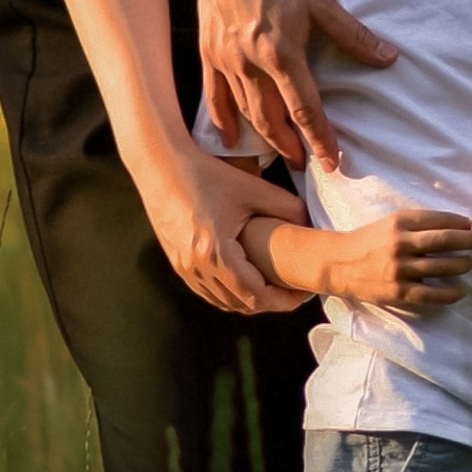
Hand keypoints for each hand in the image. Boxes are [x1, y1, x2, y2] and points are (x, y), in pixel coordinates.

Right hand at [137, 144, 309, 316]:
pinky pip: (207, 292)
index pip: (255, 296)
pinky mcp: (177, 263)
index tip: (301, 294)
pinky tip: (243, 279)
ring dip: (248, 301)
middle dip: (269, 303)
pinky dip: (228, 293)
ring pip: (222, 302)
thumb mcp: (252, 188)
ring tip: (271, 286)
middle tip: (291, 290)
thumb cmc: (206, 174)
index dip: (282, 301)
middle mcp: (196, 267)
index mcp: (215, 253)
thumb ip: (286, 207)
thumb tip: (310, 225)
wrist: (160, 165)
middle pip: (240, 305)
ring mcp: (183, 268)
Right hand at [194, 0, 395, 171]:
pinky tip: (232, 138)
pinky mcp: (209, 53)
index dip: (321, 139)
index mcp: (282, 53)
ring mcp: (226, 61)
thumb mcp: (319, 0)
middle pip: (272, 120)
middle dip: (291, 147)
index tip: (332, 163)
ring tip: (280, 153)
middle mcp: (251, 64)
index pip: (305, 110)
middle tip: (306, 165)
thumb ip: (352, 34)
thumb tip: (387, 57)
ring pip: (245, 112)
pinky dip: (224, 121)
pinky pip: (215, 97)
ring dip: (264, 138)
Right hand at [292, 204, 471, 310]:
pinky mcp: (398, 291)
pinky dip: (451, 293)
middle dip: (468, 241)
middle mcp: (400, 243)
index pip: (439, 219)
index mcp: (399, 221)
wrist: (340, 264)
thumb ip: (419, 224)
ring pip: (443, 266)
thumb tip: (458, 225)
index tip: (471, 226)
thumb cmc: (370, 240)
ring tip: (468, 264)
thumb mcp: (391, 223)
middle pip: (445, 241)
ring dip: (462, 265)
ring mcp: (400, 268)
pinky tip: (460, 291)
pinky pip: (432, 294)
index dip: (460, 222)